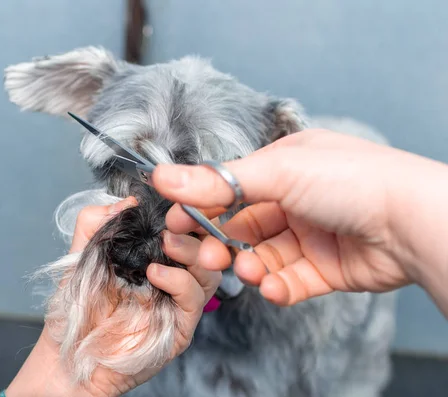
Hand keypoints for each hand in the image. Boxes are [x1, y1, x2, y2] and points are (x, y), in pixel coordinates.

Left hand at [6, 197, 220, 396]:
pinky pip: (193, 300)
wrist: (67, 354)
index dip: (187, 213)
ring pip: (208, 272)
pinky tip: (155, 273)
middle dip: (198, 229)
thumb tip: (126, 201)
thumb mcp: (81, 255)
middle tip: (177, 220)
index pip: (185, 230)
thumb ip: (97, 222)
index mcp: (154, 256)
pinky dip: (179, 281)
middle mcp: (172, 277)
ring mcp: (177, 304)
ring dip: (192, 252)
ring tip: (166, 243)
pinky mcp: (179, 329)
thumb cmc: (76, 309)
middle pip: (206, 248)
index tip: (175, 199)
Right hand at [152, 129, 447, 308]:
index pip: (228, 189)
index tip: (175, 225)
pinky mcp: (324, 269)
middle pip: (241, 227)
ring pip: (262, 257)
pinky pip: (289, 281)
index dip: (200, 208)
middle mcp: (294, 200)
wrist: (411, 220)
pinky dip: (277, 287)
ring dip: (248, 267)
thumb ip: (217, 181)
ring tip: (250, 271)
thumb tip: (162, 176)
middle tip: (207, 257)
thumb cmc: (351, 180)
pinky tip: (274, 287)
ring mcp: (309, 235)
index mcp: (283, 168)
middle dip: (220, 243)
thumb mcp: (276, 173)